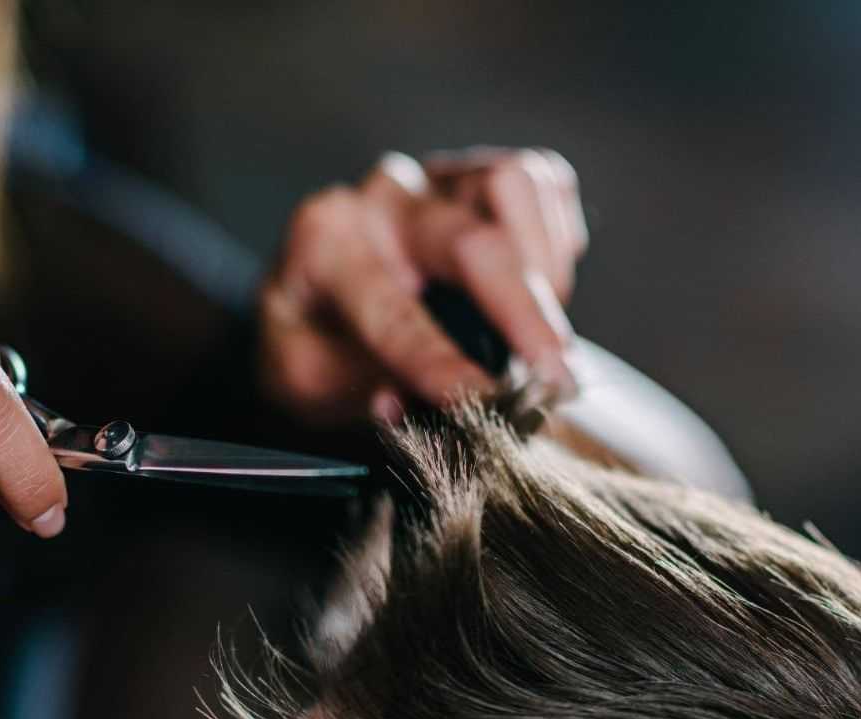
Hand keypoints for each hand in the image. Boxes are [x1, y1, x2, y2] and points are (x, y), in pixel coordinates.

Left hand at [259, 147, 587, 425]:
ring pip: (513, 185)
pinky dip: (556, 238)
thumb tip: (400, 401)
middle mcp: (382, 199)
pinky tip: (541, 287)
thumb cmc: (315, 340)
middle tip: (556, 378)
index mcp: (325, 245)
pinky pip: (544, 184)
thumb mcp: (304, 377)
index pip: (392, 311)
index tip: (484, 401)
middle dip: (522, 312)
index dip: (440, 361)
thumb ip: (349, 385)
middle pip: (469, 240)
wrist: (321, 299)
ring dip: (544, 265)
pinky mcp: (480, 175)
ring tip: (543, 331)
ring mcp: (437, 178)